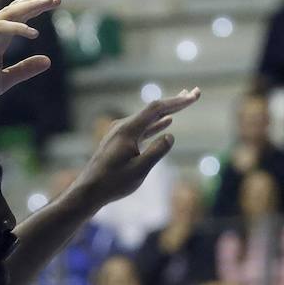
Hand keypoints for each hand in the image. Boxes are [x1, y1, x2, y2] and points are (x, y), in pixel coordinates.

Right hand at [0, 0, 63, 109]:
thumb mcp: (4, 81)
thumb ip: (24, 70)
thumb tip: (48, 60)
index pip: (20, 16)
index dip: (39, 7)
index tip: (58, 0)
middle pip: (16, 8)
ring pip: (8, 13)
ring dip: (30, 6)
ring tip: (50, 2)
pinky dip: (16, 29)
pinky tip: (33, 34)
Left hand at [72, 89, 200, 207]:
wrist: (89, 191)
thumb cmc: (113, 183)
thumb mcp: (139, 170)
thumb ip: (156, 152)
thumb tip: (171, 136)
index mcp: (128, 130)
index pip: (156, 109)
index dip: (177, 102)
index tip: (194, 96)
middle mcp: (123, 126)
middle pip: (153, 109)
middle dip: (175, 102)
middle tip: (194, 93)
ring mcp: (120, 133)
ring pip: (148, 118)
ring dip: (167, 111)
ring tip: (183, 103)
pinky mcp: (119, 141)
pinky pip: (142, 128)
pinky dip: (155, 124)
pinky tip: (166, 122)